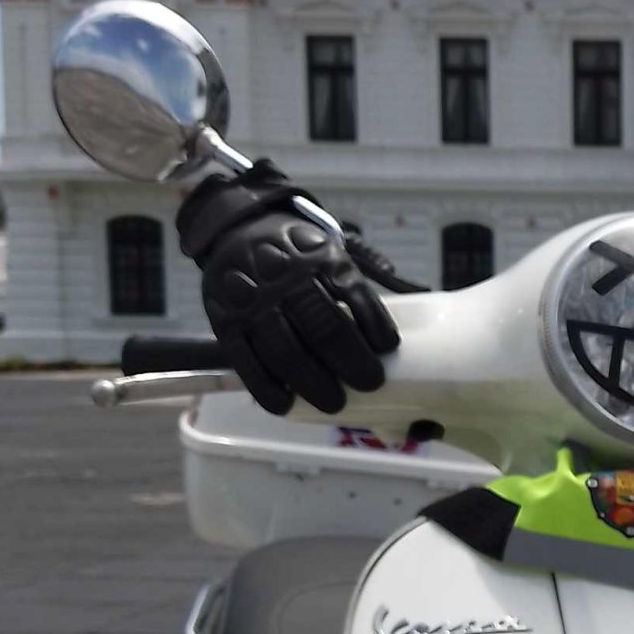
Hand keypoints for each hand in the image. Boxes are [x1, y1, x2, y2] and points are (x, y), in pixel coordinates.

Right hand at [176, 160, 399, 416]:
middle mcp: (284, 279)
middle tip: (371, 383)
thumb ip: (356, 273)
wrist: (231, 227)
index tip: (389, 348)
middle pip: (323, 327)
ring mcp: (252, 302)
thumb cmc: (292, 247)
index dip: (374, 323)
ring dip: (314, 382)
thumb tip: (408, 301)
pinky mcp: (226, 322)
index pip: (353, 292)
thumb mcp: (325, 243)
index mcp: (317, 256)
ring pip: (285, 351)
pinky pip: (247, 361)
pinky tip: (286, 405)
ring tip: (336, 403)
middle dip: (351, 361)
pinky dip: (267, 388)